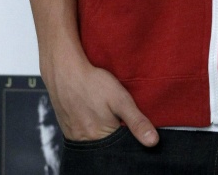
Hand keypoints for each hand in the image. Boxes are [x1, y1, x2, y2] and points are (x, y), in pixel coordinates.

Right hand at [44, 52, 158, 145]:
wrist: (64, 72)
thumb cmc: (93, 83)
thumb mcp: (120, 99)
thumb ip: (136, 122)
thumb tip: (153, 142)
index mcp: (102, 138)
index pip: (122, 147)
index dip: (129, 135)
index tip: (128, 121)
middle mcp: (87, 142)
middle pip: (107, 145)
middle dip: (115, 132)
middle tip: (114, 113)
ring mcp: (75, 136)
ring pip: (95, 141)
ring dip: (102, 130)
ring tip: (102, 112)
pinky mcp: (67, 129)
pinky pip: (83, 135)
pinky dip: (90, 127)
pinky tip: (92, 113)